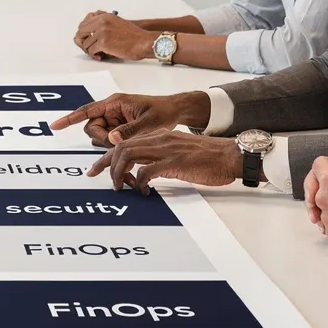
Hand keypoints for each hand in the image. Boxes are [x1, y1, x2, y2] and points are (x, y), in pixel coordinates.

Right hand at [49, 91, 209, 145]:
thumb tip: (111, 139)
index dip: (69, 119)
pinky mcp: (119, 130)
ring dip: (111, 145)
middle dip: (102, 139)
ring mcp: (114, 121)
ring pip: (100, 137)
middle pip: (93, 129)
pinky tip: (129, 148)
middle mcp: (111, 111)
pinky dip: (116, 147)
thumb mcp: (149, 123)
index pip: (86, 111)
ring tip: (132, 144)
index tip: (55, 126)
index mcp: (114, 103)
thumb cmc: (163, 112)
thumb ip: (129, 131)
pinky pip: (109, 141)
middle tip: (120, 144)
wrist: (176, 112)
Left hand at [73, 12, 164, 60]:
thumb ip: (103, 23)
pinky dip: (94, 55)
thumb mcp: (117, 22)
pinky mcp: (103, 43)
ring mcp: (102, 32)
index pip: (84, 23)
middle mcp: (102, 22)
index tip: (87, 39)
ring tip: (97, 53)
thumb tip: (91, 31)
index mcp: (104, 16)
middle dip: (83, 41)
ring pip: (85, 43)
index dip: (84, 33)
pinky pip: (91, 51)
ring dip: (90, 50)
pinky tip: (100, 56)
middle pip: (81, 32)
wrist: (143, 42)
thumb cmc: (133, 36)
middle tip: (88, 48)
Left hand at [86, 131, 243, 191]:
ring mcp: (167, 149)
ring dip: (121, 173)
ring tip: (122, 187)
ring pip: (129, 156)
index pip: (125, 142)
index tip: (96, 169)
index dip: (108, 156)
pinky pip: (147, 171)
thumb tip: (142, 173)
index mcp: (160, 136)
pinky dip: (140, 182)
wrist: (231, 155)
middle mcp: (160, 139)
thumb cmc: (209, 158)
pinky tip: (143, 191)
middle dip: (106, 164)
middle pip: (121, 147)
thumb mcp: (179, 152)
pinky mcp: (175, 162)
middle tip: (102, 180)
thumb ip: (160, 158)